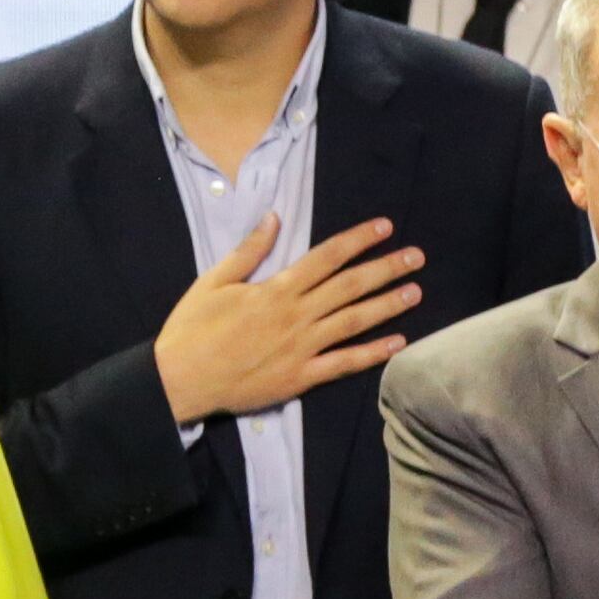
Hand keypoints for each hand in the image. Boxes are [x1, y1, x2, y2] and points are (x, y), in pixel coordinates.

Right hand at [156, 215, 425, 424]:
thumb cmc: (193, 329)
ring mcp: (302, 348)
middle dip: (386, 268)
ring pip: (353, 322)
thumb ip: (249, 251)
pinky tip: (398, 343)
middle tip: (416, 256)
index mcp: (276, 289)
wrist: (181, 380)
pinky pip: (344, 364)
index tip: (385, 227)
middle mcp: (296, 316)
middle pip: (350, 286)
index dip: (358, 239)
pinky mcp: (300, 377)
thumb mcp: (214, 281)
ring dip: (387, 306)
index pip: (326, 257)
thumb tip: (275, 218)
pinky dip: (372, 353)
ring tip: (415, 292)